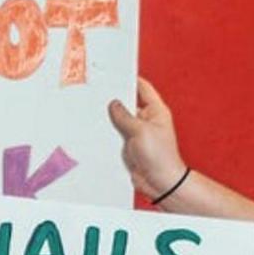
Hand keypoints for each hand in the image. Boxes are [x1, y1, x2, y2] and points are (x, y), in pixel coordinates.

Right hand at [107, 77, 187, 200]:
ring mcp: (136, 133)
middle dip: (114, 100)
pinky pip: (115, 136)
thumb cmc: (160, 156)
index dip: (131, 79)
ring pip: (119, 121)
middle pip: (128, 104)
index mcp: (156, 111)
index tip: (116, 73)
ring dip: (109, 119)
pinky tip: (95, 131)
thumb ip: (125, 116)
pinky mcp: (128, 147)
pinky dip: (106, 134)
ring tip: (93, 111)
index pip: (143, 88)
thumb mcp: (141, 131)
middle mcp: (146, 120)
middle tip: (98, 93)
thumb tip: (114, 104)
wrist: (159, 182)